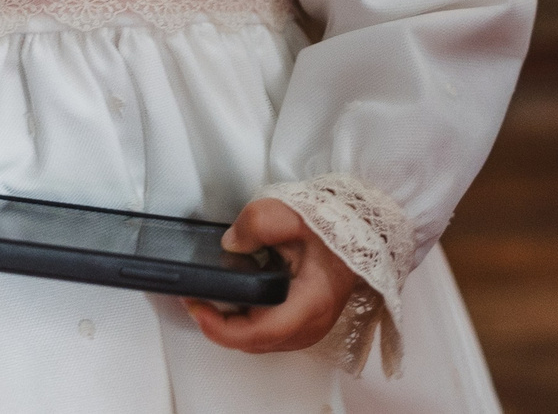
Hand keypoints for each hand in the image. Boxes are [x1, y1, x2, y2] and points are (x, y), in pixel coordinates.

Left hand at [182, 198, 360, 354]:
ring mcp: (311, 328)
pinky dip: (248, 322)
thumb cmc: (332, 226)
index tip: (196, 306)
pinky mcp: (308, 323)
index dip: (220, 327)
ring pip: (261, 341)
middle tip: (194, 298)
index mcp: (309, 304)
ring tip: (210, 298)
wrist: (363, 232)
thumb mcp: (290, 214)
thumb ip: (256, 224)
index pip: (258, 333)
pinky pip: (271, 333)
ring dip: (233, 326)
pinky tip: (236, 300)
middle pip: (255, 342)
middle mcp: (312, 326)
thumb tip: (230, 245)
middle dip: (219, 325)